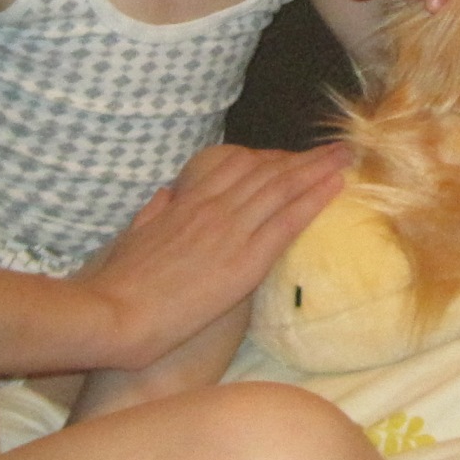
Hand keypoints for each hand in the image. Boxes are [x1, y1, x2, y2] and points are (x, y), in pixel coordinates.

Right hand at [77, 142, 349, 368]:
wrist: (111, 312)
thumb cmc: (116, 285)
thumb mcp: (131, 239)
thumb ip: (152, 215)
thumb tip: (164, 196)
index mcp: (188, 205)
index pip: (238, 169)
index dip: (271, 161)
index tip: (293, 156)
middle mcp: (213, 210)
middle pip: (268, 174)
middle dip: (304, 160)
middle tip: (337, 148)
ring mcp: (230, 232)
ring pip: (283, 190)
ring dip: (319, 171)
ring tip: (347, 157)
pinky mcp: (243, 261)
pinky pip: (286, 223)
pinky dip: (314, 200)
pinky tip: (336, 187)